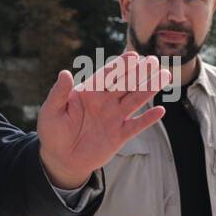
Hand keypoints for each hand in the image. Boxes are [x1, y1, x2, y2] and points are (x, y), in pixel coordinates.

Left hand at [37, 53, 169, 187]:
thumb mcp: (51, 111)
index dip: (120, 66)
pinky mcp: (119, 135)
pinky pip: (136, 126)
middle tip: (153, 60)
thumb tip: (64, 73)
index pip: (107, 76)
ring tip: (165, 75)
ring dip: (150, 88)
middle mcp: (105, 102)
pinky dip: (148, 119)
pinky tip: (160, 111)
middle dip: (139, 72)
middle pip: (126, 84)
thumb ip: (59, 93)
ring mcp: (114, 117)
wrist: (60, 158)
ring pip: (135, 100)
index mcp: (89, 92)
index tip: (132, 56)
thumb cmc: (53, 132)